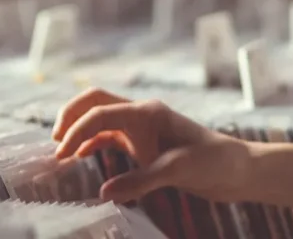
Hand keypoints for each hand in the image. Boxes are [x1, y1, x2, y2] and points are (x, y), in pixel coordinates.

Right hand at [52, 88, 251, 203]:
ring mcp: (143, 128)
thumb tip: (105, 192)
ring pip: (100, 117)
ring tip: (61, 153)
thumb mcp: (178, 171)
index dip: (76, 131)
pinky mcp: (145, 143)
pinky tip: (81, 156)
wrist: (237, 169)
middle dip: (70, 115)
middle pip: (95, 101)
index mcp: (148, 113)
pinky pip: (110, 136)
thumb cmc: (214, 162)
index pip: (101, 114)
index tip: (62, 154)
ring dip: (79, 128)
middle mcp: (142, 114)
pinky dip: (92, 142)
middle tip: (55, 142)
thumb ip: (141, 180)